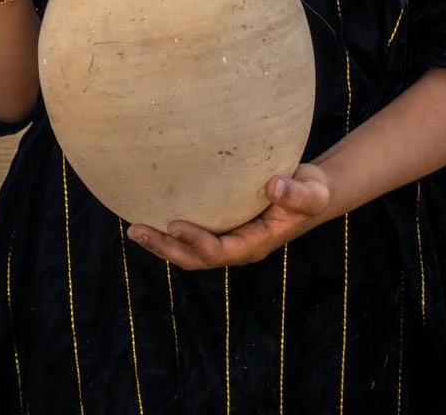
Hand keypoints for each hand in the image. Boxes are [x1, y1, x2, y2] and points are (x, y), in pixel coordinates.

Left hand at [126, 163, 330, 269]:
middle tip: (137, 231)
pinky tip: (151, 211)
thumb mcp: (310, 193)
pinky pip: (193, 232)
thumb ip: (296, 194)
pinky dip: (171, 228)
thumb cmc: (311, 192)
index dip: (197, 242)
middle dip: (166, 248)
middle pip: (195, 257)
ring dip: (162, 242)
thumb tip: (274, 187)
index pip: (220, 251)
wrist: (312, 192)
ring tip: (134, 229)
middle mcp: (237, 246)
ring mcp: (228, 237)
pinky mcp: (222, 224)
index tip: (175, 224)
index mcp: (255, 244)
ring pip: (189, 249)